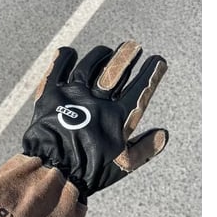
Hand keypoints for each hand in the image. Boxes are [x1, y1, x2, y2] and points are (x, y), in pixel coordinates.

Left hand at [22, 40, 168, 200]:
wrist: (53, 171)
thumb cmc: (88, 171)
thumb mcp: (122, 165)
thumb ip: (144, 149)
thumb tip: (164, 135)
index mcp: (116, 117)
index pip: (140, 89)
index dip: (151, 73)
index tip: (158, 60)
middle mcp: (96, 101)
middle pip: (116, 71)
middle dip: (128, 55)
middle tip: (134, 45)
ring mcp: (73, 95)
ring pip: (89, 66)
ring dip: (100, 55)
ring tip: (106, 51)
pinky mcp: (51, 95)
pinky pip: (58, 69)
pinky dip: (64, 58)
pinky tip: (70, 53)